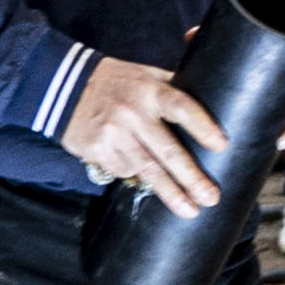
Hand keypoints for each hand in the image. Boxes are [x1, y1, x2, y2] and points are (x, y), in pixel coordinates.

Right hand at [64, 52, 229, 209]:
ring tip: (190, 210)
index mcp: (150, 90)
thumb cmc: (116, 80)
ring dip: (170, 193)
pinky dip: (135, 175)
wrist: (62, 86)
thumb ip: (172, 85)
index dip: (203, 127)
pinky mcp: (95, 149)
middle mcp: (132, 113)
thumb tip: (210, 96)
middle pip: (166, 151)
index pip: (181, 108)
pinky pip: (122, 170)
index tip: (222, 146)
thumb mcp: (145, 74)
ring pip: (146, 170)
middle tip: (211, 198)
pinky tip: (144, 177)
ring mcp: (112, 133)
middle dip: (191, 177)